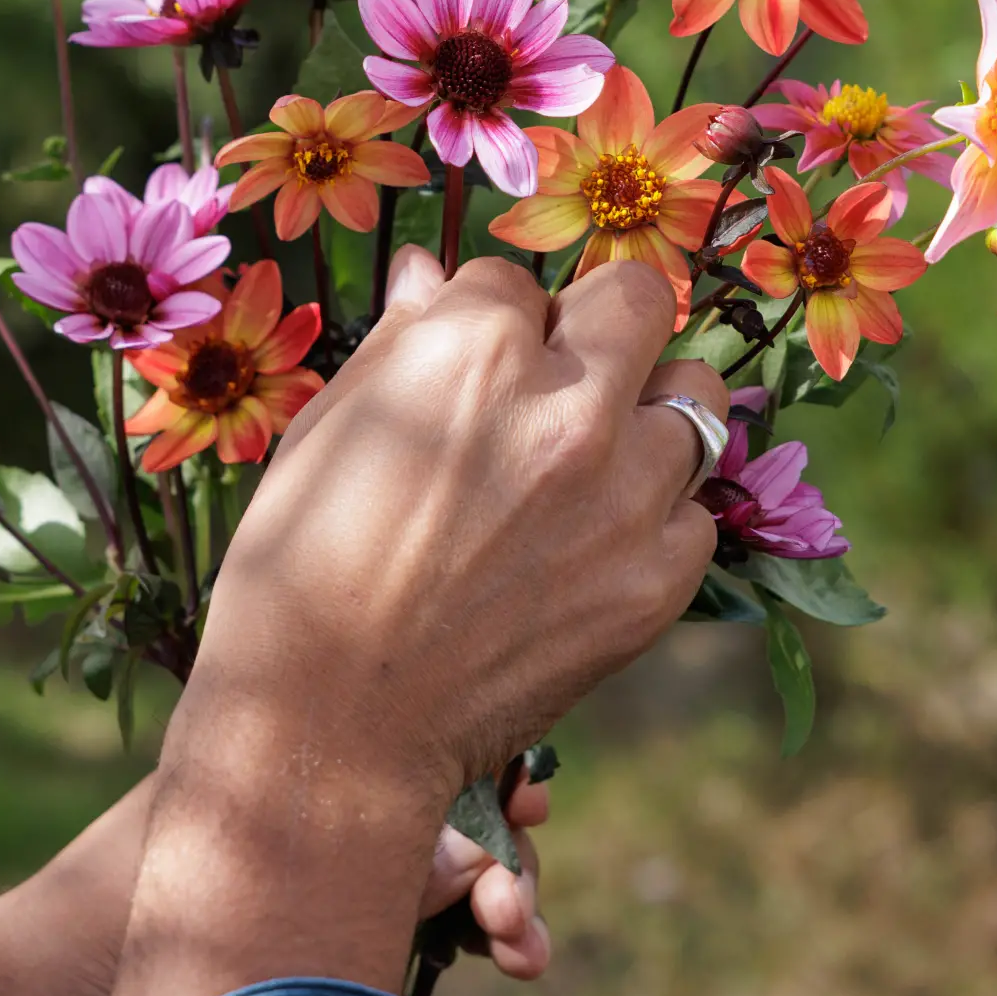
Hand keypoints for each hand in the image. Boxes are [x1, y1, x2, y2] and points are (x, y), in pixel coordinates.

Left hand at [0, 773, 556, 995]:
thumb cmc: (97, 916)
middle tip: (520, 906)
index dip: (489, 779)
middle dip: (510, 866)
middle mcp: (325, 857)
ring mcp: (333, 938)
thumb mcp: (231, 854)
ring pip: (455, 926)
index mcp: (300, 791)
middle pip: (455, 846)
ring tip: (526, 957)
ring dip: (510, 935)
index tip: (533, 801)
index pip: (422, 764)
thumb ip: (352, 844)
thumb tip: (473, 850)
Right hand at [84, 247, 719, 995]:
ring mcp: (625, 495)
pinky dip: (655, 518)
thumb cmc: (301, 566)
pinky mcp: (657, 579)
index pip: (516, 279)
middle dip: (601, 324)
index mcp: (474, 348)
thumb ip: (403, 337)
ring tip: (586, 467)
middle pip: (641, 299)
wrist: (329, 725)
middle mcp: (567, 405)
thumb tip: (430, 270)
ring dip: (644, 418)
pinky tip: (590, 546)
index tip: (469, 368)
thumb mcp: (328, 428)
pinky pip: (695, 512)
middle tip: (564, 376)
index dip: (490, 320)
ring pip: (693, 400)